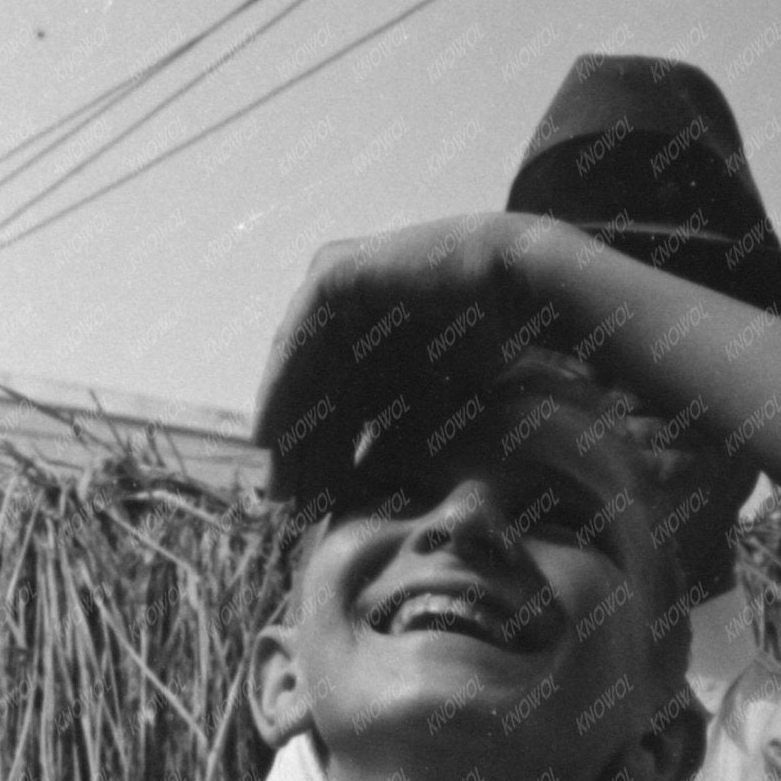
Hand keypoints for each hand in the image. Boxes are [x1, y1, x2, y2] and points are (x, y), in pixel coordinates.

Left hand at [252, 212, 596, 497]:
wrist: (510, 287)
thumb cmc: (490, 344)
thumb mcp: (429, 400)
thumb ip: (392, 432)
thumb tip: (365, 481)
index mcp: (369, 334)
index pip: (334, 401)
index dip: (320, 454)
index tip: (312, 504)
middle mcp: (345, 309)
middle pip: (311, 388)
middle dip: (296, 446)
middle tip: (284, 500)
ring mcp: (334, 287)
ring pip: (297, 368)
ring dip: (283, 424)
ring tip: (276, 475)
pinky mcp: (331, 275)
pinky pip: (296, 342)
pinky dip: (281, 387)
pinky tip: (270, 433)